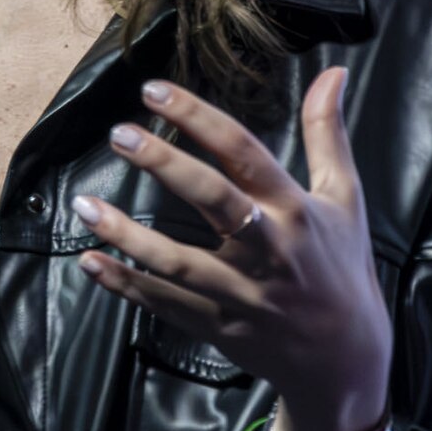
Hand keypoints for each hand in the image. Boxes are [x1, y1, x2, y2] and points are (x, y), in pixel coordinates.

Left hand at [70, 67, 390, 430]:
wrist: (347, 358)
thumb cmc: (341, 265)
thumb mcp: (344, 197)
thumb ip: (327, 134)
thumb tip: (332, 72)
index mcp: (295, 211)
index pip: (244, 152)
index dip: (198, 118)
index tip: (154, 91)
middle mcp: (269, 249)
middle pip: (213, 200)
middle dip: (164, 164)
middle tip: (120, 134)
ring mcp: (242, 293)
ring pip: (178, 263)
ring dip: (127, 235)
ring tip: (83, 204)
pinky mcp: (220, 327)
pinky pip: (166, 304)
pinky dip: (126, 285)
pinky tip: (90, 261)